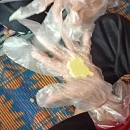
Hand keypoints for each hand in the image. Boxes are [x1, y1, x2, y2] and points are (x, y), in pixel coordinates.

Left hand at [2, 7, 129, 125]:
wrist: (96, 93)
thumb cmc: (82, 94)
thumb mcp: (69, 95)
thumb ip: (57, 96)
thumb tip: (43, 101)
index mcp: (62, 71)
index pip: (50, 63)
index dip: (42, 58)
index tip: (33, 52)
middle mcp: (68, 63)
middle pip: (56, 51)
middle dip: (48, 43)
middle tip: (40, 34)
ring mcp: (77, 60)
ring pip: (70, 46)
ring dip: (66, 37)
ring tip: (61, 27)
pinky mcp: (86, 59)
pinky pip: (86, 47)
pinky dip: (86, 39)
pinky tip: (86, 30)